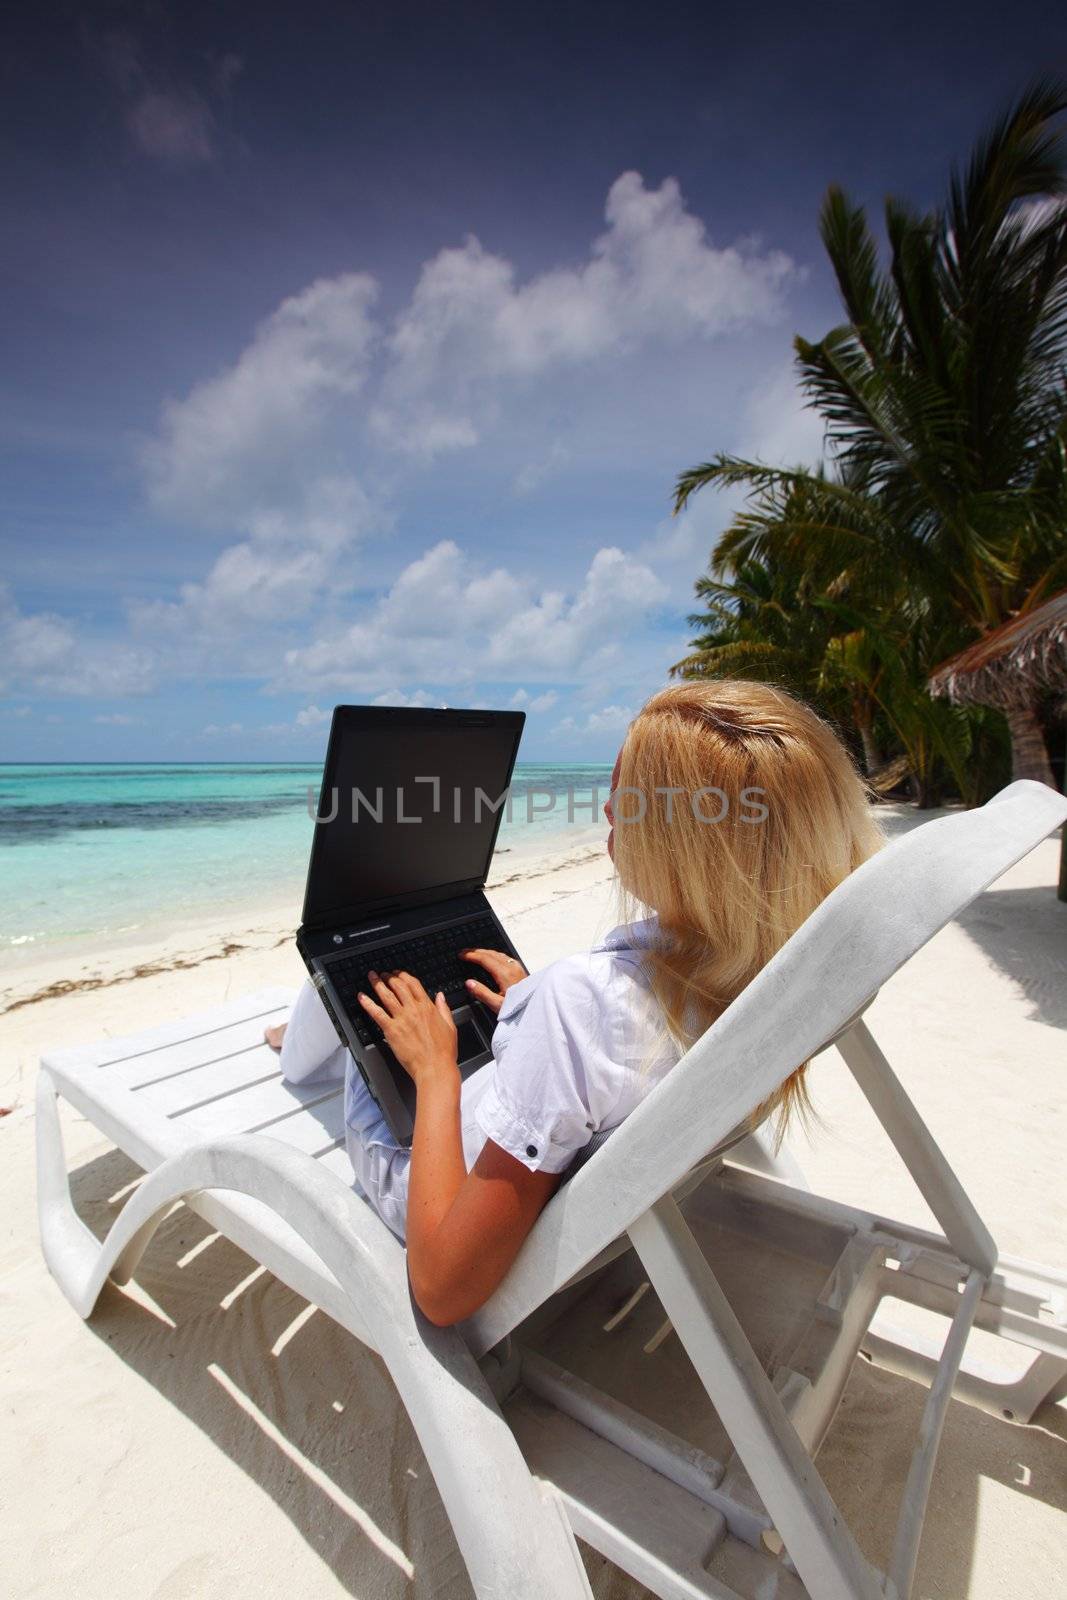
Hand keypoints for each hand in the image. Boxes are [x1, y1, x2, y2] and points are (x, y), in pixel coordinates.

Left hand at [359, 970, 458, 1085]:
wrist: (435, 1068)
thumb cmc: (443, 1052)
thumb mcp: (450, 1026)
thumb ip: (444, 1008)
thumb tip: (441, 996)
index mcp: (428, 1007)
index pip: (413, 984)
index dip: (404, 976)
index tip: (398, 973)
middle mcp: (414, 1010)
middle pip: (398, 986)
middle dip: (389, 977)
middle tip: (383, 974)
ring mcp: (402, 1019)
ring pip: (387, 996)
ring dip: (377, 984)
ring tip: (372, 977)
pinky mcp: (392, 1030)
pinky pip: (377, 1013)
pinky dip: (368, 1004)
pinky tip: (361, 997)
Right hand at [461, 948, 528, 1014]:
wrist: (536, 1010)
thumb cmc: (519, 1009)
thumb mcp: (497, 1005)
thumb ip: (482, 993)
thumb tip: (469, 983)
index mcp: (504, 974)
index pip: (484, 959)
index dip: (471, 955)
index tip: (462, 955)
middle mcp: (512, 968)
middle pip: (491, 953)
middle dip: (476, 951)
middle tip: (465, 952)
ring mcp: (517, 968)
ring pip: (499, 954)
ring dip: (485, 952)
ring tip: (476, 954)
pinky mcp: (521, 971)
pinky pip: (505, 958)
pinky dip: (495, 955)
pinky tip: (493, 959)